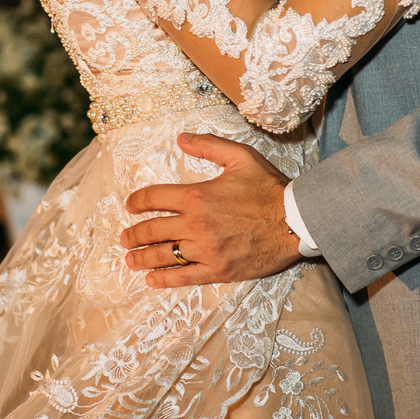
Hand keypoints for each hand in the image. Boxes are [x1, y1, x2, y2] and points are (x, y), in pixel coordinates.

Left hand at [120, 132, 300, 287]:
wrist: (296, 220)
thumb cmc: (269, 187)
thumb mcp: (240, 156)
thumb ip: (208, 145)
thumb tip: (180, 138)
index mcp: (197, 196)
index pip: (154, 198)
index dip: (137, 201)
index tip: (130, 205)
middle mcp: (196, 224)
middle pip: (153, 230)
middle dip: (133, 234)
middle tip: (124, 238)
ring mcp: (206, 250)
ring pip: (164, 255)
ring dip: (142, 258)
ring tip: (130, 260)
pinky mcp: (218, 270)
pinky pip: (185, 277)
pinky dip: (166, 279)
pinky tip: (152, 280)